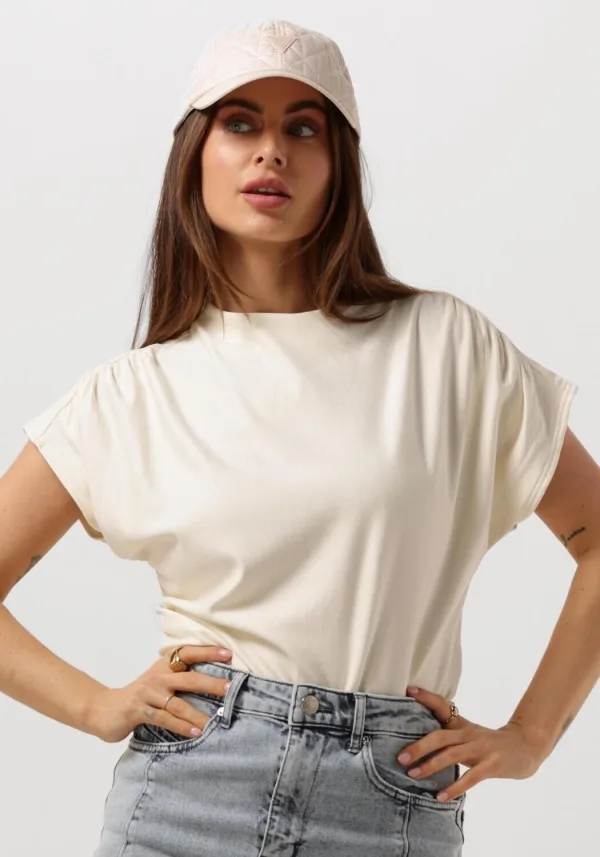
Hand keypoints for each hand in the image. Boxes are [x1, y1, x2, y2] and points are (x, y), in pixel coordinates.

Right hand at [85, 645, 233, 742]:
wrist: (102, 708)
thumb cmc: (138, 696)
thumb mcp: (158, 681)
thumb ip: (178, 679)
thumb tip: (212, 682)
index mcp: (164, 666)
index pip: (188, 653)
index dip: (208, 652)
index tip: (228, 654)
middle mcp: (158, 677)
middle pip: (189, 678)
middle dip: (211, 683)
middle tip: (230, 688)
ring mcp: (148, 694)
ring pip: (178, 704)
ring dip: (198, 714)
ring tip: (216, 721)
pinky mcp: (139, 711)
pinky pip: (164, 719)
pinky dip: (181, 726)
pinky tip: (195, 733)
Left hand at [399, 686, 547, 801]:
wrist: (525, 747)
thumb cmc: (490, 744)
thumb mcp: (469, 734)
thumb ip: (448, 735)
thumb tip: (418, 741)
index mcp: (461, 725)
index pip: (442, 706)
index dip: (426, 697)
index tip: (409, 690)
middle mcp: (468, 734)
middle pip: (440, 736)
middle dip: (418, 746)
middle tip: (400, 757)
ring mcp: (480, 749)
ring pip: (451, 755)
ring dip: (430, 765)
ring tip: (412, 775)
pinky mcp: (492, 765)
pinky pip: (470, 778)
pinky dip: (454, 788)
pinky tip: (440, 797)